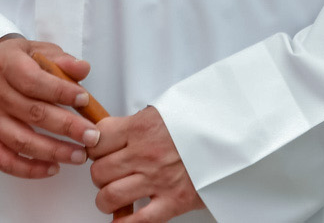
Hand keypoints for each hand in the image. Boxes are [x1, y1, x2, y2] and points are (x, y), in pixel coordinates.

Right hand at [0, 34, 99, 178]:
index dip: (62, 93)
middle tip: (92, 136)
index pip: (35, 82)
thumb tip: (83, 68)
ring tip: (80, 155)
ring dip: (55, 152)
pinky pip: (5, 161)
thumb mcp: (34, 50)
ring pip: (22, 141)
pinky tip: (53, 167)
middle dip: (68, 127)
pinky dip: (30, 170)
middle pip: (33, 114)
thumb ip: (59, 59)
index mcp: (5, 66)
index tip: (85, 101)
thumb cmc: (10, 62)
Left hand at [88, 106, 204, 220]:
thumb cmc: (195, 122)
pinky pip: (140, 220)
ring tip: (111, 196)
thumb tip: (107, 134)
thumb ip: (133, 125)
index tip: (97, 151)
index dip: (92, 148)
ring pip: (111, 196)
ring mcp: (158, 179)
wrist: (230, 135)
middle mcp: (145, 154)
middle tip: (106, 174)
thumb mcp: (159, 112)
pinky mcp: (174, 201)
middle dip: (99, 175)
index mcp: (140, 128)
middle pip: (100, 171)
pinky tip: (121, 221)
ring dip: (106, 199)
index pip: (96, 140)